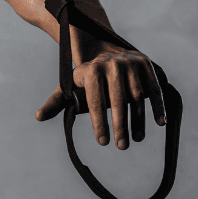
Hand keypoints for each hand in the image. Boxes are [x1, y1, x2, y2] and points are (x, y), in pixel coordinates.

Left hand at [35, 45, 165, 148]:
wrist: (103, 51)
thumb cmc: (84, 78)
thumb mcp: (69, 87)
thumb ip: (55, 103)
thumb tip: (38, 117)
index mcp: (90, 71)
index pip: (95, 102)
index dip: (99, 123)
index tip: (102, 142)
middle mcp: (111, 65)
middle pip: (118, 101)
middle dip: (119, 126)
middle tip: (121, 146)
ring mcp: (130, 63)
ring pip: (137, 96)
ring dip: (139, 120)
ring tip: (136, 139)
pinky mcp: (146, 64)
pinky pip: (154, 88)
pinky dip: (158, 106)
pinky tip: (159, 123)